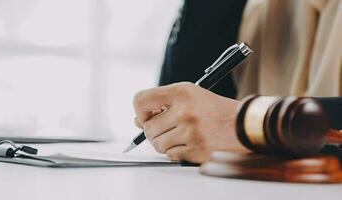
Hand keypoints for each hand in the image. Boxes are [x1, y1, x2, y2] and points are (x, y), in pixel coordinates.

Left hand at [133, 82, 247, 162]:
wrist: (243, 125)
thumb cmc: (215, 110)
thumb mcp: (190, 96)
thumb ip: (162, 105)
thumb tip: (136, 121)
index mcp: (182, 92)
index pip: (141, 100)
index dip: (140, 111)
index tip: (147, 116)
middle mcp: (184, 110)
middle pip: (148, 128)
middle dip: (154, 131)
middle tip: (169, 128)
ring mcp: (190, 132)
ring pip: (157, 144)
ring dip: (165, 143)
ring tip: (180, 136)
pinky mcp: (196, 149)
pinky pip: (171, 155)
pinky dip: (176, 152)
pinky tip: (189, 144)